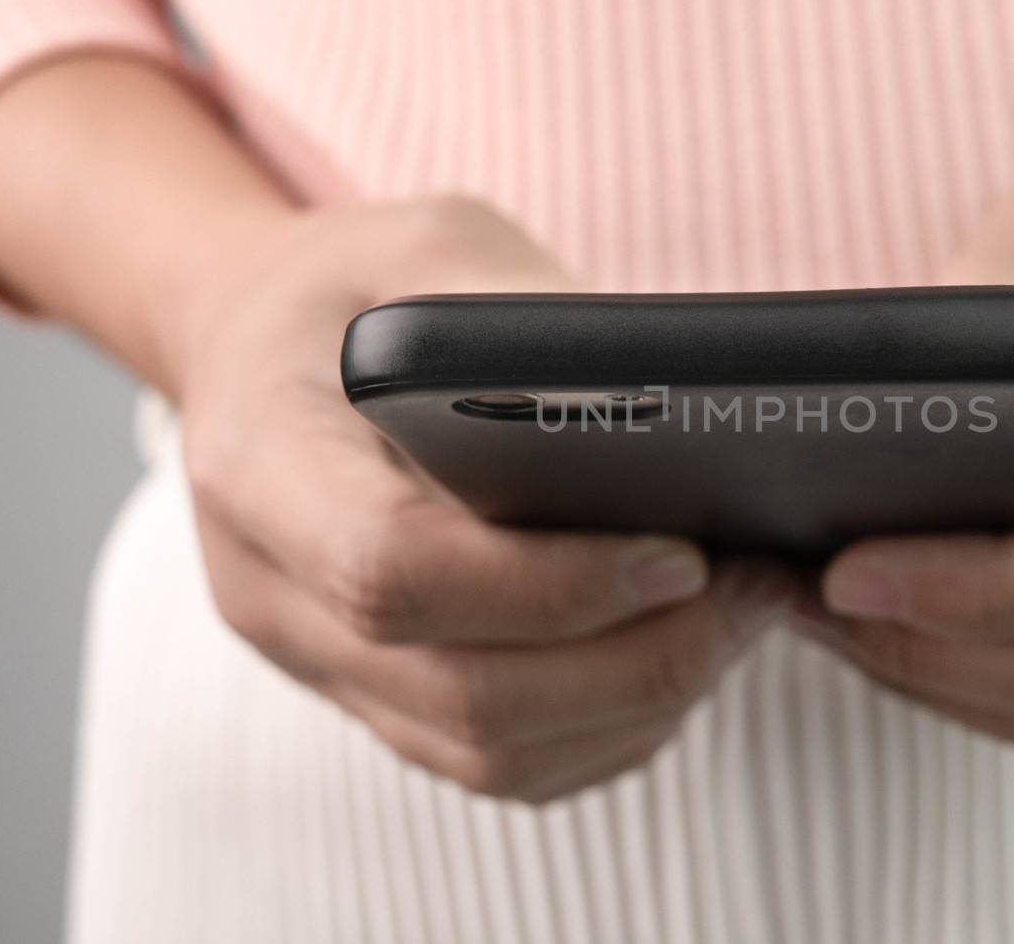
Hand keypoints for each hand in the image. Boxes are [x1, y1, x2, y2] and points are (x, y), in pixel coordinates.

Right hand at [178, 197, 792, 802]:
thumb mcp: (433, 247)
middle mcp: (269, 588)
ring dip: (640, 704)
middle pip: (463, 690)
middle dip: (636, 661)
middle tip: (753, 591)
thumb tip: (674, 413)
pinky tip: (683, 656)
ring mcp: (316, 663)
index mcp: (260, 459)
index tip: (681, 551)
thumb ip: (527, 321)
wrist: (260, 351)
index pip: (390, 568)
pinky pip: (501, 766)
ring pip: (492, 751)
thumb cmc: (355, 289)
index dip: (549, 584)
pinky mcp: (375, 700)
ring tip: (742, 620)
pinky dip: (611, 730)